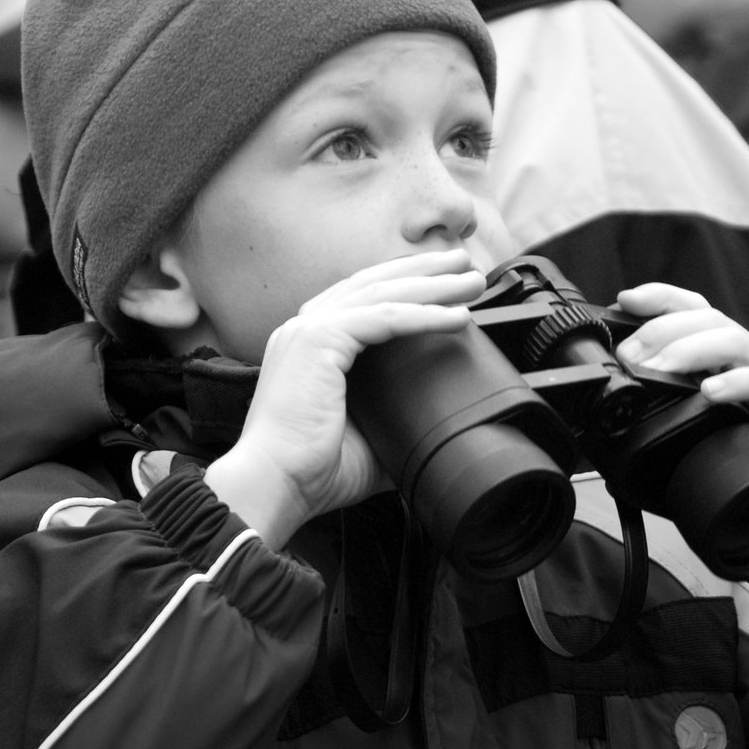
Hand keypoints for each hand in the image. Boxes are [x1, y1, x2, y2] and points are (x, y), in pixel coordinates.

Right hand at [204, 250, 483, 547]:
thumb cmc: (312, 471)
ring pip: (383, 294)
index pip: (364, 298)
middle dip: (425, 270)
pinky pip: (384, 317)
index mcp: (311, 345)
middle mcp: (305, 328)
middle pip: (374, 283)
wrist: (275, 485)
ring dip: (433, 284)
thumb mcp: (367, 437)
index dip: (406, 284)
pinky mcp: (318, 340)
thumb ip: (396, 421)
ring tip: (473, 280)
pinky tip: (457, 316)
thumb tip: (438, 429)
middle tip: (465, 263)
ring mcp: (309, 330)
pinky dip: (425, 314)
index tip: (447, 284)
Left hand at [613, 284, 748, 606]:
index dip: (661, 299)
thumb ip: (675, 423)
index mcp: (730, 362)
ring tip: (660, 367)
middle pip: (709, 319)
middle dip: (663, 329)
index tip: (623, 301)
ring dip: (692, 348)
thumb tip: (617, 431)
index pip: (695, 313)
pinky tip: (712, 391)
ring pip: (736, 340)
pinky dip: (740, 382)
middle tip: (630, 354)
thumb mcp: (711, 440)